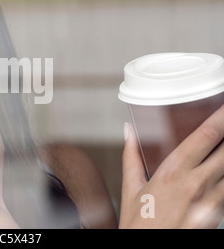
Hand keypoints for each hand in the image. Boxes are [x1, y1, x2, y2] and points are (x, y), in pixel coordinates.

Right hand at [120, 105, 223, 227]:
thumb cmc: (138, 224)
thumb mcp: (131, 187)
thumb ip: (131, 156)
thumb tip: (127, 131)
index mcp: (172, 172)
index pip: (204, 137)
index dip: (220, 117)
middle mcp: (196, 185)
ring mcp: (211, 202)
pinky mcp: (216, 217)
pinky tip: (223, 173)